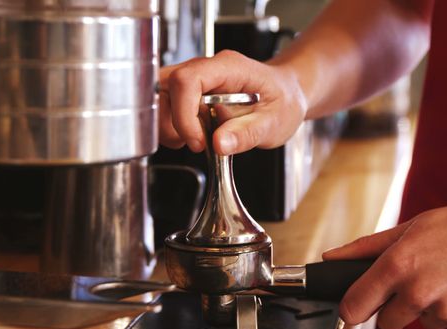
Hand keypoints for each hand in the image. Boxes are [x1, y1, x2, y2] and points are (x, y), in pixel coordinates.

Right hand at [158, 50, 306, 154]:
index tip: (197, 141)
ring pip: (159, 97)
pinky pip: (165, 106)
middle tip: (193, 143)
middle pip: (164, 86)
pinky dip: (171, 127)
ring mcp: (195, 80)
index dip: (184, 114)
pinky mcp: (190, 94)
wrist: (286, 94)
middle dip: (169, 121)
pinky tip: (193, 137)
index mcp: (228, 67)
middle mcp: (206, 69)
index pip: (187, 80)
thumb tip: (219, 144)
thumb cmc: (282, 100)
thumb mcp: (275, 122)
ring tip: (195, 141)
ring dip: (168, 126)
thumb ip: (247, 133)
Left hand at [323, 179, 446, 328]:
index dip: (352, 309)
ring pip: (422, 322)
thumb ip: (366, 247)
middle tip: (416, 283)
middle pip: (387, 323)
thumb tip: (332, 257)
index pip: (355, 307)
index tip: (354, 308)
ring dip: (429, 307)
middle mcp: (419, 292)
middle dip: (395, 308)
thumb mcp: (412, 226)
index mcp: (399, 265)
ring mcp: (446, 311)